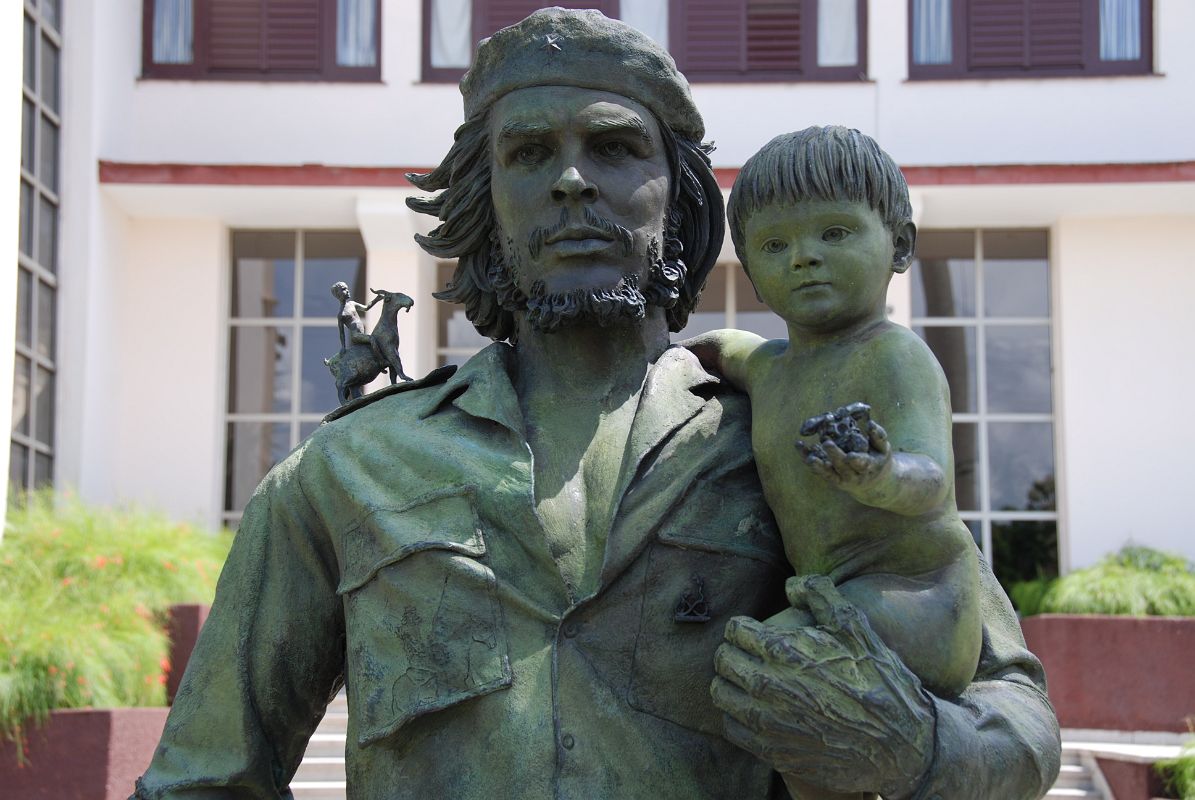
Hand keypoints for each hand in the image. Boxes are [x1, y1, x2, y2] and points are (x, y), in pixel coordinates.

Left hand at [710, 576, 935, 797]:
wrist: (900, 745)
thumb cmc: (879, 680)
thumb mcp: (856, 626)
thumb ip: (819, 594)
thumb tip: (789, 586)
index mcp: (784, 651)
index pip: (735, 630)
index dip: (743, 626)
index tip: (752, 631)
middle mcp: (768, 686)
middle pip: (723, 660)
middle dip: (732, 651)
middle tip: (747, 653)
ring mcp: (767, 722)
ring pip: (720, 693)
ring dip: (728, 682)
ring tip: (746, 679)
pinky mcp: (771, 751)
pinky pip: (732, 728)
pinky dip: (736, 716)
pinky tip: (754, 709)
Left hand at [798, 421, 891, 501]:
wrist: (872, 484)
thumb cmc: (877, 460)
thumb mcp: (883, 449)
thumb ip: (878, 437)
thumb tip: (871, 424)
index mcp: (869, 467)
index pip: (863, 464)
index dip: (857, 461)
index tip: (850, 456)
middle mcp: (854, 475)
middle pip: (843, 467)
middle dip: (835, 456)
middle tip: (827, 443)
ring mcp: (841, 478)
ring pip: (827, 473)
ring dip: (817, 464)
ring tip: (810, 456)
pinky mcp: (831, 478)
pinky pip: (817, 469)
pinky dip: (807, 458)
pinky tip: (799, 446)